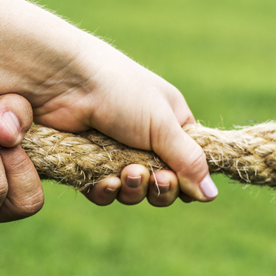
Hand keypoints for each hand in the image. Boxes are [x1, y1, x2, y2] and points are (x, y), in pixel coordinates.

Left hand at [32, 42, 217, 206]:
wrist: (63, 81)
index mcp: (170, 123)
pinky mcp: (86, 163)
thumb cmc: (119, 90)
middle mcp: (144, 139)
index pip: (190, 163)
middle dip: (160, 188)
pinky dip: (105, 191)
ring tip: (128, 174)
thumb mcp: (163, 124)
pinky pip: (102, 192)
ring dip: (133, 190)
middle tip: (156, 178)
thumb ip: (189, 160)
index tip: (181, 180)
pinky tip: (105, 182)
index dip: (187, 179)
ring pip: (132, 192)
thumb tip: (211, 194)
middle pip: (162, 184)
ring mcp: (114, 152)